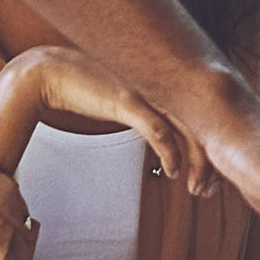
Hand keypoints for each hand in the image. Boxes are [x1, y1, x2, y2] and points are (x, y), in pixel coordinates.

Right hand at [0, 44, 211, 192]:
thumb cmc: (86, 85)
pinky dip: (171, 154)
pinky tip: (173, 172)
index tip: (212, 169)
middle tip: (209, 187)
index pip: (203, 109)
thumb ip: (146, 107)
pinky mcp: (127, 100)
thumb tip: (162, 130)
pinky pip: (159, 131)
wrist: (47, 72)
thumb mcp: (126, 95)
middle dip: (211, 157)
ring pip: (188, 128)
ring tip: (195, 187)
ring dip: (196, 162)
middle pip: (203, 120)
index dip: (213, 140)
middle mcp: (160, 81)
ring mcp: (146, 89)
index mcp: (163, 78)